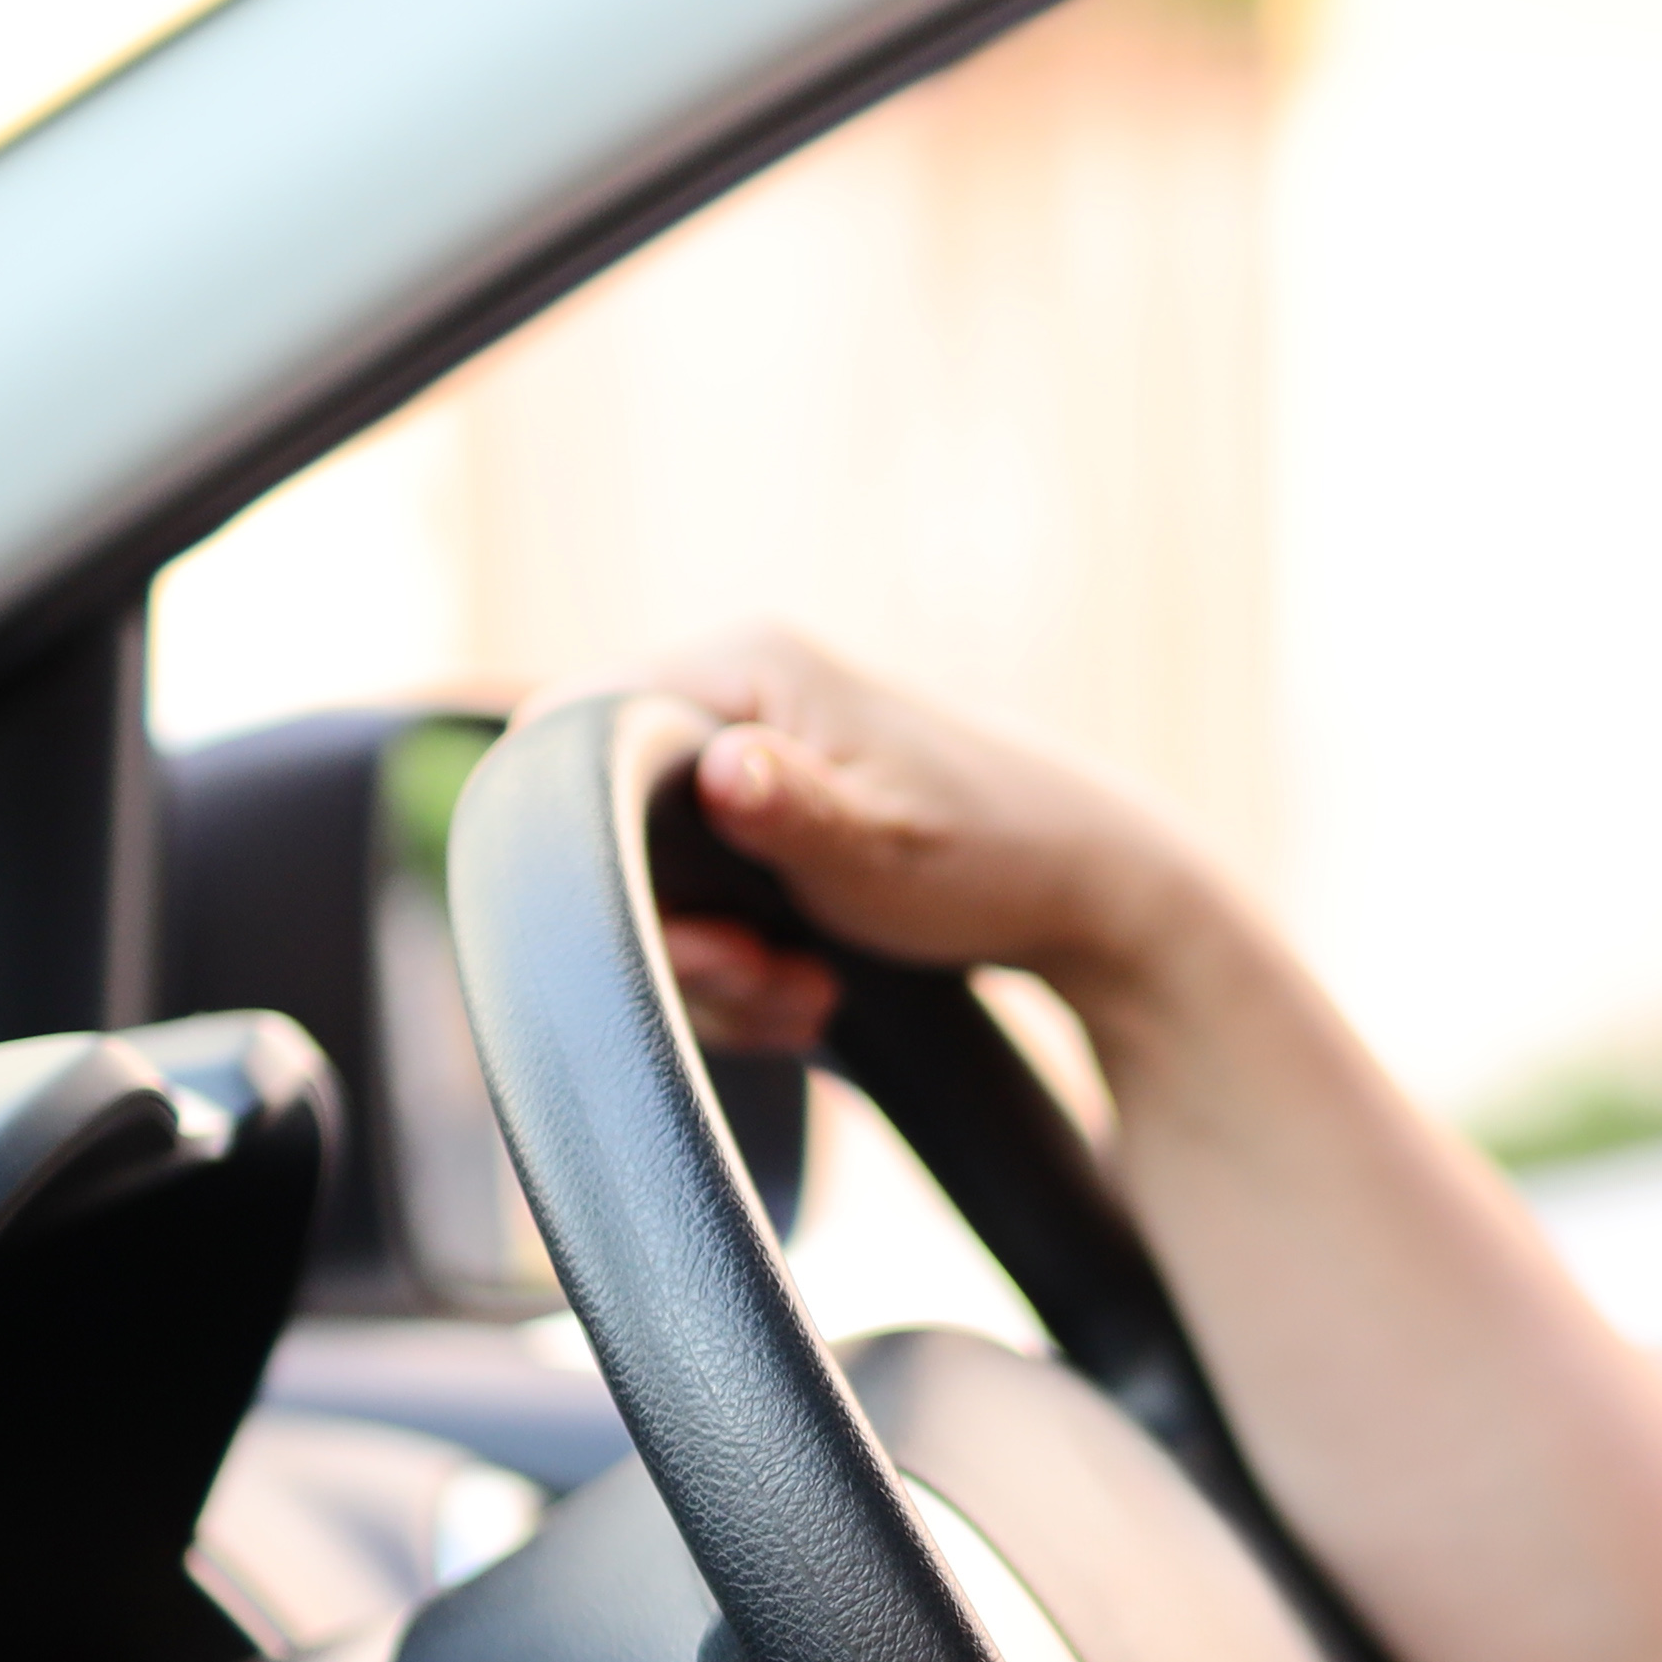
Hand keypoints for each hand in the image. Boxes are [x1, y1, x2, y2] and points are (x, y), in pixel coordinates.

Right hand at [603, 625, 1204, 1058]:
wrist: (1090, 891)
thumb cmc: (995, 857)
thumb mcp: (885, 848)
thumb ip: (791, 810)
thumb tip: (723, 769)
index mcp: (745, 667)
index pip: (572, 726)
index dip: (583, 842)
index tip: (681, 930)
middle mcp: (730, 697)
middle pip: (606, 828)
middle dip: (674, 933)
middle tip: (758, 979)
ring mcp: (745, 759)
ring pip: (652, 884)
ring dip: (715, 969)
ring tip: (802, 994)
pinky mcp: (762, 820)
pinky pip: (700, 903)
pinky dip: (742, 969)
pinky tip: (809, 993)